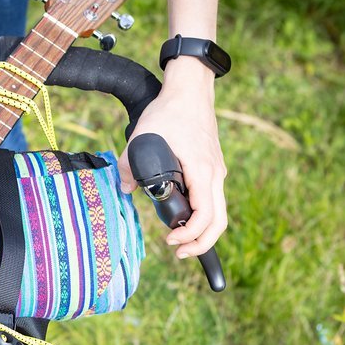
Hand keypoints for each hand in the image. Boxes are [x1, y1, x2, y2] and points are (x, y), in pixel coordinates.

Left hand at [118, 57, 226, 257]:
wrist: (190, 91)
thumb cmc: (169, 112)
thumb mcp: (142, 136)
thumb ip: (129, 165)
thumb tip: (124, 188)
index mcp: (201, 170)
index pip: (205, 214)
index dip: (190, 235)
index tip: (170, 241)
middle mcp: (215, 174)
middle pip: (219, 222)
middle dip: (201, 244)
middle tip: (179, 253)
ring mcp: (217, 172)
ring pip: (218, 213)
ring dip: (202, 232)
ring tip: (180, 241)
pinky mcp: (213, 169)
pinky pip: (213, 200)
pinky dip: (202, 216)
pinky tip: (184, 220)